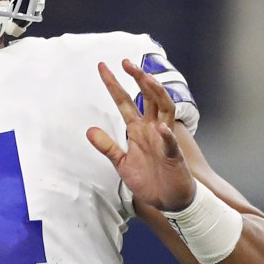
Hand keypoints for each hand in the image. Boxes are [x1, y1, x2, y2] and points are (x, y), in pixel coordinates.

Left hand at [86, 59, 195, 211]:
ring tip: (146, 79)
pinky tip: (160, 129)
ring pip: (164, 109)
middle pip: (148, 97)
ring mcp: (164, 140)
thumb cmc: (148, 180)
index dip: (114, 85)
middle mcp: (152, 129)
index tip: (103, 67)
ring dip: (156, 94)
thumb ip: (107, 146)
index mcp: (138, 129)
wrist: (167, 201)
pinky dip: (167, 136)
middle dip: (138, 78)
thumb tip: (89, 130)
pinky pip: (171, 144)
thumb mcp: (122, 163)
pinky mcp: (174, 157)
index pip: (124, 101)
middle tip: (126, 62)